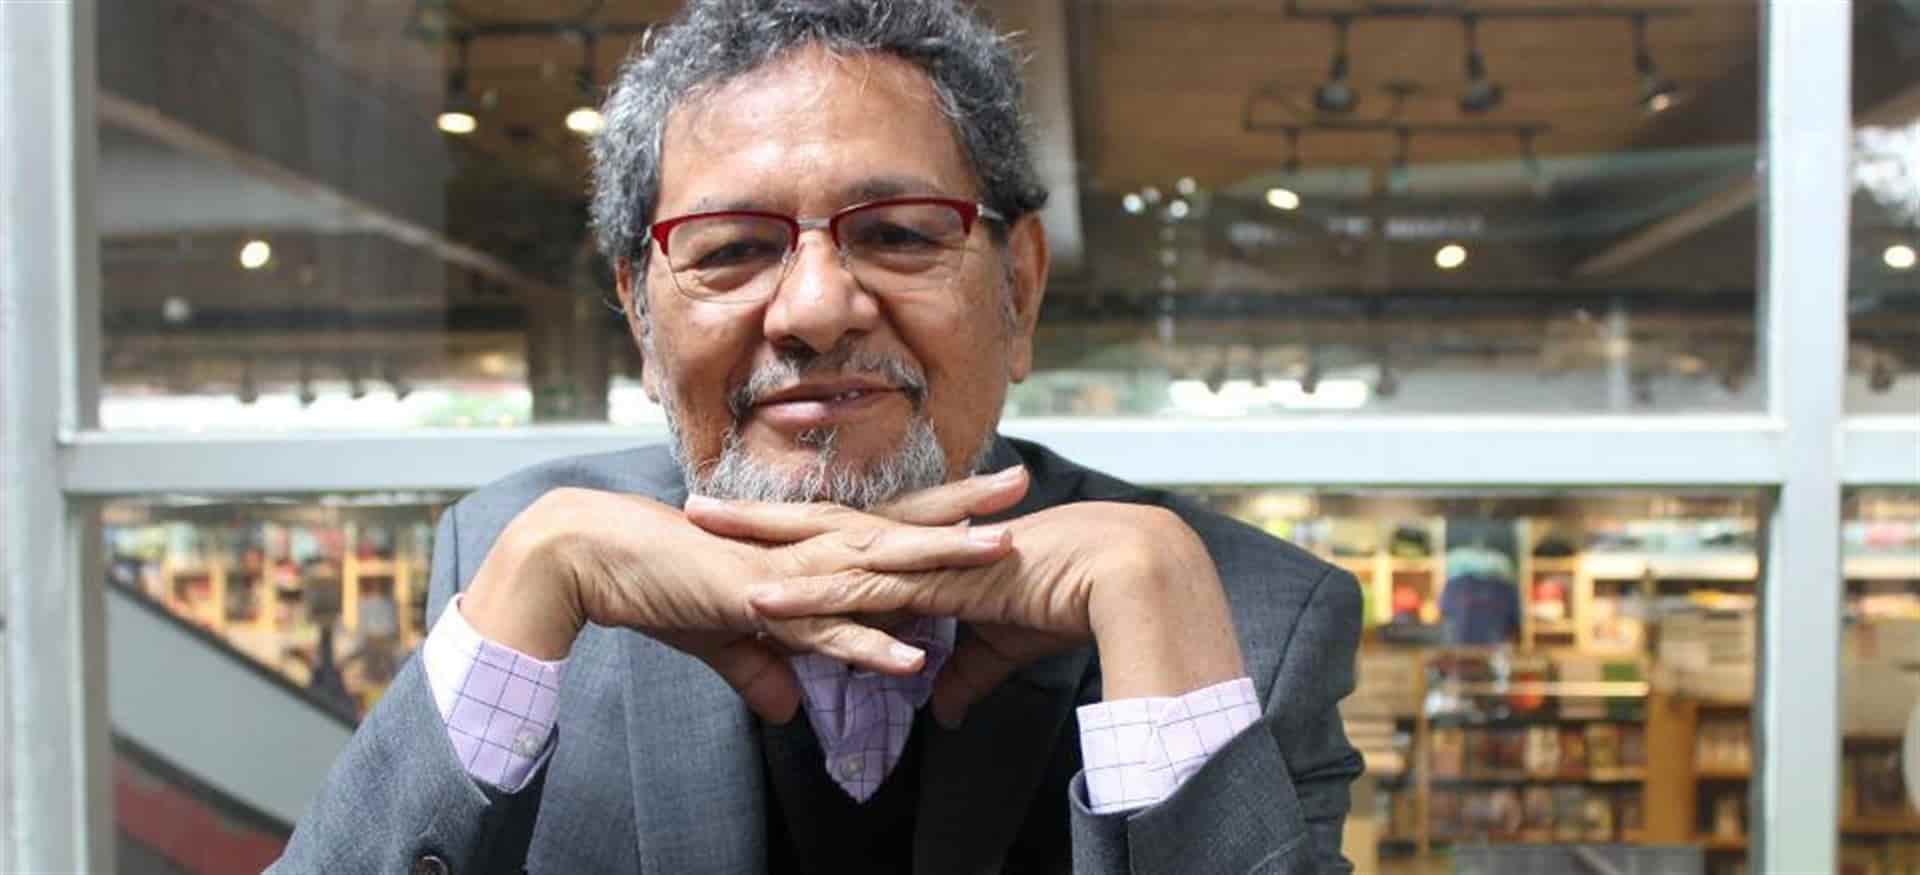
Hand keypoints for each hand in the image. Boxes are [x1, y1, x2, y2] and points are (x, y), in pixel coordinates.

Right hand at [460, 473, 1025, 722]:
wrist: (596, 559)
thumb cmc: (659, 584)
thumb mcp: (724, 637)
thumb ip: (764, 668)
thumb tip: (789, 708)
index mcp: (805, 547)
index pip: (888, 526)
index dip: (942, 512)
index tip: (996, 498)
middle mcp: (807, 548)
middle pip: (902, 526)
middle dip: (966, 508)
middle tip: (1024, 484)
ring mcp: (789, 573)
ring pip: (880, 567)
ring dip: (942, 561)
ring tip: (1000, 552)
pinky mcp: (761, 603)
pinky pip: (827, 632)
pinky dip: (870, 647)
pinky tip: (915, 659)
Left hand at [685, 493, 1246, 725]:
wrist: (1123, 570)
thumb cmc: (1074, 596)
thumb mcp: (1007, 642)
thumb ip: (968, 672)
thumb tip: (943, 705)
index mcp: (931, 548)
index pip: (852, 533)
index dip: (799, 529)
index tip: (752, 526)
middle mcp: (917, 544)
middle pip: (822, 526)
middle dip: (759, 521)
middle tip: (697, 509)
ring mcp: (922, 558)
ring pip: (825, 549)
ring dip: (761, 546)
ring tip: (702, 536)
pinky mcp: (932, 583)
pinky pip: (858, 592)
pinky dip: (807, 596)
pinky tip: (762, 599)